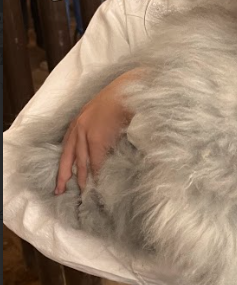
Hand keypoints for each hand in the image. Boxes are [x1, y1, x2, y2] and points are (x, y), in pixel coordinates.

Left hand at [55, 69, 140, 193]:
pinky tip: (98, 184)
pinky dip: (97, 175)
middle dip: (64, 176)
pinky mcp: (97, 139)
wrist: (129, 90)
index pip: (67, 148)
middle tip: (60, 191)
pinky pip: (96, 162)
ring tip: (84, 193)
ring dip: (82, 179)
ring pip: (81, 163)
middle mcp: (78, 128)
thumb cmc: (122, 99)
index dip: (64, 164)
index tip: (62, 177)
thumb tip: (105, 142)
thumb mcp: (104, 112)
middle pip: (69, 158)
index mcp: (79, 122)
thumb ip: (101, 127)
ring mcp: (86, 134)